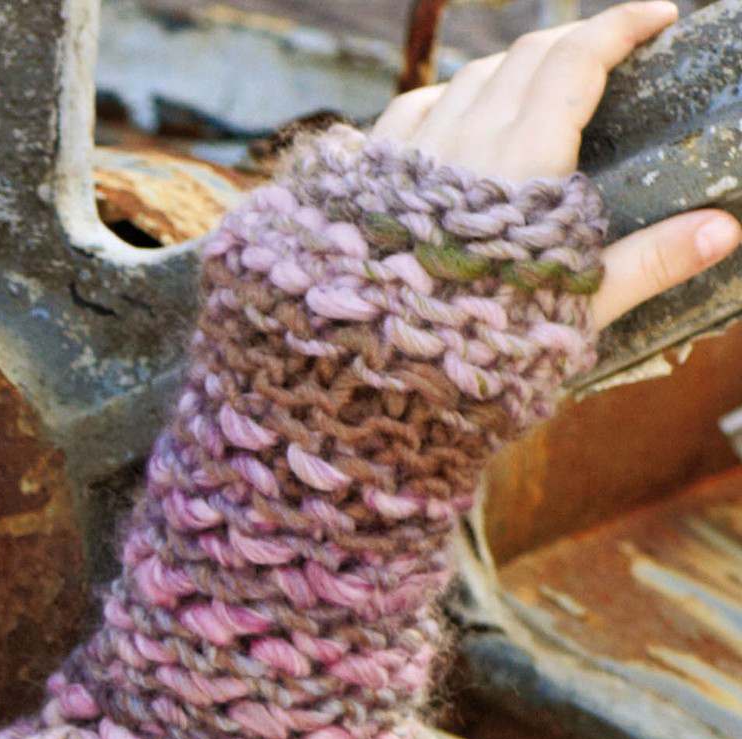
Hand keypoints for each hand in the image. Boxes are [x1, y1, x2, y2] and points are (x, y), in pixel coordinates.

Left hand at [372, 1, 741, 330]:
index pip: (578, 62)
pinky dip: (453, 97)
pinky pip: (417, 106)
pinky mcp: (374, 171)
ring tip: (541, 85)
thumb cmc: (478, 343)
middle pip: (527, 57)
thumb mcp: (576, 307)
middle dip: (575, 41)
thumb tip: (725, 230)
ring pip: (471, 77)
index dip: (622, 27)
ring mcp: (413, 151)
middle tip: (609, 51)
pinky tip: (463, 115)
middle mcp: (465, 138)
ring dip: (514, 69)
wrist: (371, 364)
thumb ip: (650, 261)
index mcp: (524, 161)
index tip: (658, 15)